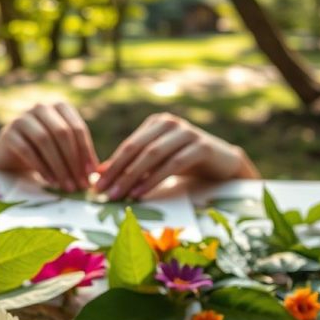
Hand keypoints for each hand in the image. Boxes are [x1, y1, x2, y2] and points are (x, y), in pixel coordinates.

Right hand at [0, 103, 98, 190]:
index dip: (86, 151)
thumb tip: (97, 174)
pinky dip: (42, 167)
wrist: (11, 155)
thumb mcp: (63, 149)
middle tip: (80, 184)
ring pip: (45, 140)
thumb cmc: (44, 152)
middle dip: (73, 161)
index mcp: (60, 107)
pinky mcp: (8, 134)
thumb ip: (79, 155)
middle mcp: (41, 108)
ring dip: (59, 166)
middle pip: (62, 133)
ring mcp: (22, 119)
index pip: (77, 128)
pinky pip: (28, 150)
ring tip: (67, 186)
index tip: (91, 174)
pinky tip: (51, 181)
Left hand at [95, 113, 258, 198]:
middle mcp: (170, 123)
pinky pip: (172, 163)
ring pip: (153, 155)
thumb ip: (131, 164)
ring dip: (134, 177)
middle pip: (137, 149)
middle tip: (104, 193)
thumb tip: (98, 173)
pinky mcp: (201, 146)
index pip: (128, 146)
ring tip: (120, 196)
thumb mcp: (156, 162)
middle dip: (118, 172)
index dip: (111, 166)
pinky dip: (154, 179)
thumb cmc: (185, 162)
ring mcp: (187, 132)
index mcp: (156, 123)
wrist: (224, 164)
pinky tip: (142, 193)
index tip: (96, 186)